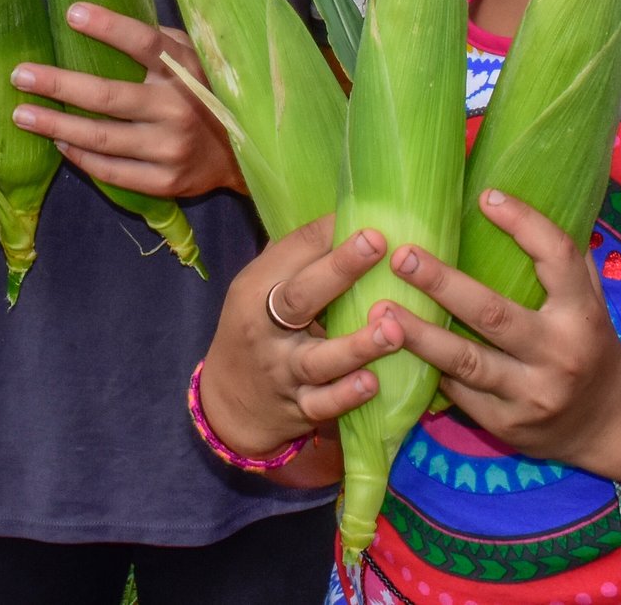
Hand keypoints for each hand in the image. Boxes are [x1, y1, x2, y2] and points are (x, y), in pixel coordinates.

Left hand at [9, 4, 242, 199]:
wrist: (245, 157)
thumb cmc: (208, 93)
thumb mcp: (196, 59)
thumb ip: (162, 42)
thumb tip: (110, 20)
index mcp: (186, 70)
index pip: (145, 43)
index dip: (109, 27)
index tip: (71, 13)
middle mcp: (179, 108)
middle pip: (108, 96)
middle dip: (58, 84)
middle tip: (19, 75)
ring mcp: (171, 148)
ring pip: (101, 137)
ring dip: (55, 125)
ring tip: (22, 114)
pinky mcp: (165, 181)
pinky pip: (110, 170)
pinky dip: (79, 156)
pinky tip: (57, 142)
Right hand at [198, 214, 394, 458]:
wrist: (227, 404)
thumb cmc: (256, 330)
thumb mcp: (259, 289)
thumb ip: (295, 258)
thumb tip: (347, 211)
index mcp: (257, 289)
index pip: (292, 253)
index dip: (328, 233)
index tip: (368, 215)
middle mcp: (266, 329)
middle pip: (301, 297)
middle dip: (340, 268)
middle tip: (378, 242)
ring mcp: (283, 371)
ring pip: (319, 359)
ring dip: (357, 345)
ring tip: (393, 328)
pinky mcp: (298, 408)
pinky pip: (323, 405)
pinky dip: (347, 396)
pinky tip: (373, 383)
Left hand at [373, 190, 620, 473]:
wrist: (610, 423)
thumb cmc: (588, 343)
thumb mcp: (589, 301)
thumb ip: (562, 261)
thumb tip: (514, 205)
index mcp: (583, 313)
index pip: (557, 257)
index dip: (524, 223)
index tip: (486, 197)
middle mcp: (559, 354)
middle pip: (492, 313)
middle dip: (442, 284)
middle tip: (401, 255)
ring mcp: (532, 394)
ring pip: (466, 361)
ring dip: (419, 335)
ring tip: (379, 310)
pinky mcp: (508, 425)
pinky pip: (459, 395)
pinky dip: (427, 371)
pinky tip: (394, 350)